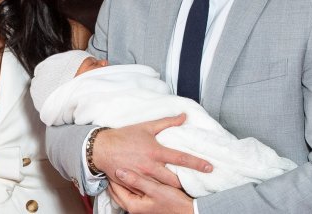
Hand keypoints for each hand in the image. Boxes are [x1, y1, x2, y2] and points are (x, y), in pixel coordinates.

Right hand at [92, 114, 211, 189]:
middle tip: (195, 185)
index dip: (197, 163)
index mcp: (155, 151)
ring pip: (162, 189)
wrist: (102, 148)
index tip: (209, 167)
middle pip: (174, 180)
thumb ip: (167, 122)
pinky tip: (162, 194)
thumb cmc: (125, 136)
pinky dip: (156, 193)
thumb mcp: (146, 127)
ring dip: (172, 190)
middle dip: (185, 184)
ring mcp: (142, 177)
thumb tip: (184, 116)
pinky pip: (148, 192)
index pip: (181, 158)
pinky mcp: (134, 184)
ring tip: (182, 191)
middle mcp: (150, 166)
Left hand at [108, 169, 193, 213]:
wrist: (187, 211)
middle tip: (111, 165)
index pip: (115, 189)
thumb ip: (137, 181)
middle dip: (114, 180)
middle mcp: (134, 207)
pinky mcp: (145, 204)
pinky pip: (132, 193)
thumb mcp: (155, 189)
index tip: (110, 163)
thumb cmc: (173, 202)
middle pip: (117, 192)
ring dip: (122, 182)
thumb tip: (120, 171)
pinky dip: (130, 185)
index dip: (112, 176)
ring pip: (124, 192)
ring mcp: (139, 206)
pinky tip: (133, 176)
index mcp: (132, 205)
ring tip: (120, 168)